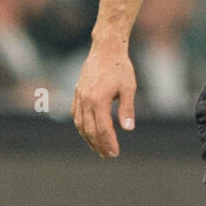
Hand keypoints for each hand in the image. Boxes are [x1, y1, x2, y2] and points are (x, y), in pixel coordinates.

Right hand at [72, 39, 135, 158]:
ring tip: (98, 149)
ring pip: (80, 124)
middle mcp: (85, 100)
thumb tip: (128, 128)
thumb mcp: (129, 88)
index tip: (115, 153)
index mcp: (98, 99)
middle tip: (108, 155)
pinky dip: (81, 127)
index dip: (109, 142)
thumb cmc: (120, 68)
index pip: (103, 128)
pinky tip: (88, 133)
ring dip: (88, 139)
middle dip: (99, 145)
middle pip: (90, 130)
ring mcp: (79, 97)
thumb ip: (127, 109)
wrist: (105, 49)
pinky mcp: (77, 93)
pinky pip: (76, 115)